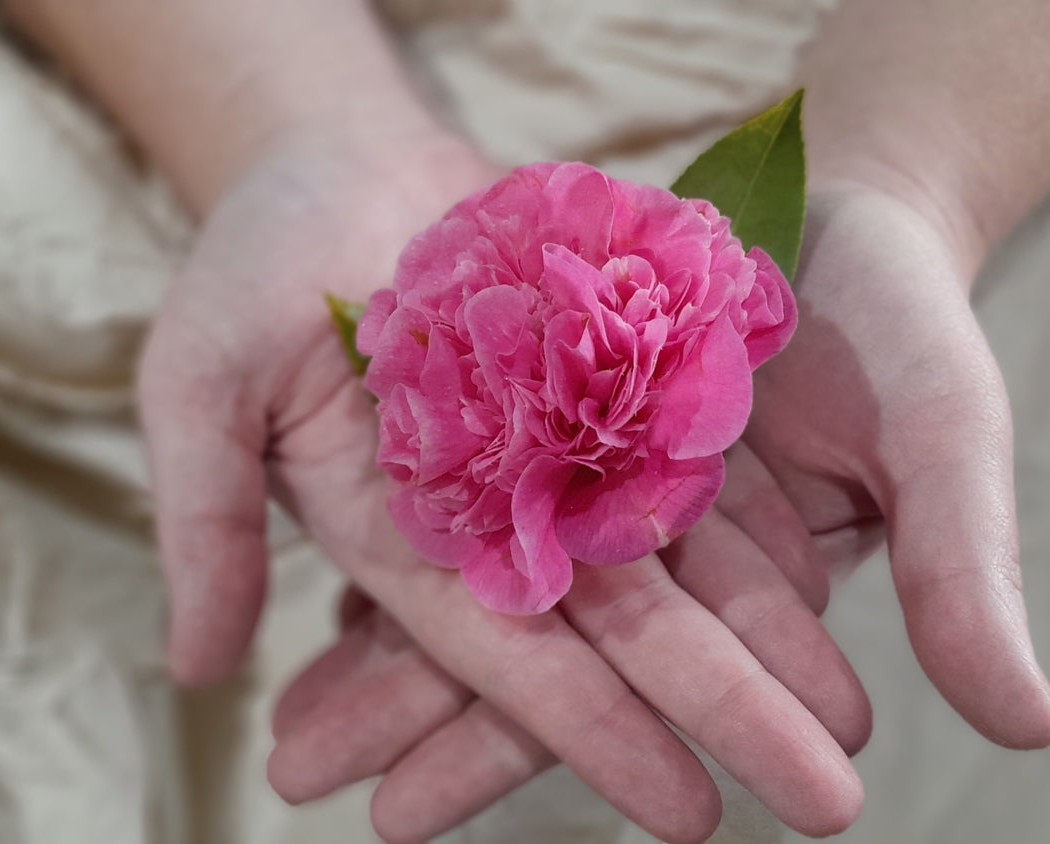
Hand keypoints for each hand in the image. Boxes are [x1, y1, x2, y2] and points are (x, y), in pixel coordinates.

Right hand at [139, 131, 869, 842]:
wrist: (340, 158)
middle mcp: (507, 514)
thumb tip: (193, 669)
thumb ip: (208, 517)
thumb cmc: (253, 261)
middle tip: (829, 802)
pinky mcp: (619, 381)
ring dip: (771, 637)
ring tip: (856, 716)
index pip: (512, 658)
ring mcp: (573, 450)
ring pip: (687, 558)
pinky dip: (762, 519)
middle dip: (727, 711)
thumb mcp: (199, 379)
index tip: (687, 812)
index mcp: (410, 540)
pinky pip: (703, 458)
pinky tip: (837, 578)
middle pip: (633, 629)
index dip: (597, 733)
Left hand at [264, 176, 1049, 838]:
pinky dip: (402, 523)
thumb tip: (1032, 729)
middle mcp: (650, 547)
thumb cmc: (911, 331)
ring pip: (480, 570)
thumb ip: (966, 577)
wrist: (858, 208)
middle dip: (412, 715)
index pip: (612, 688)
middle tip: (293, 775)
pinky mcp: (563, 409)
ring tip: (277, 714)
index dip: (515, 752)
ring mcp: (600, 480)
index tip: (404, 821)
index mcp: (725, 582)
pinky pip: (468, 473)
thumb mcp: (946, 444)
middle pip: (519, 642)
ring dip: (382, 639)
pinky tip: (312, 579)